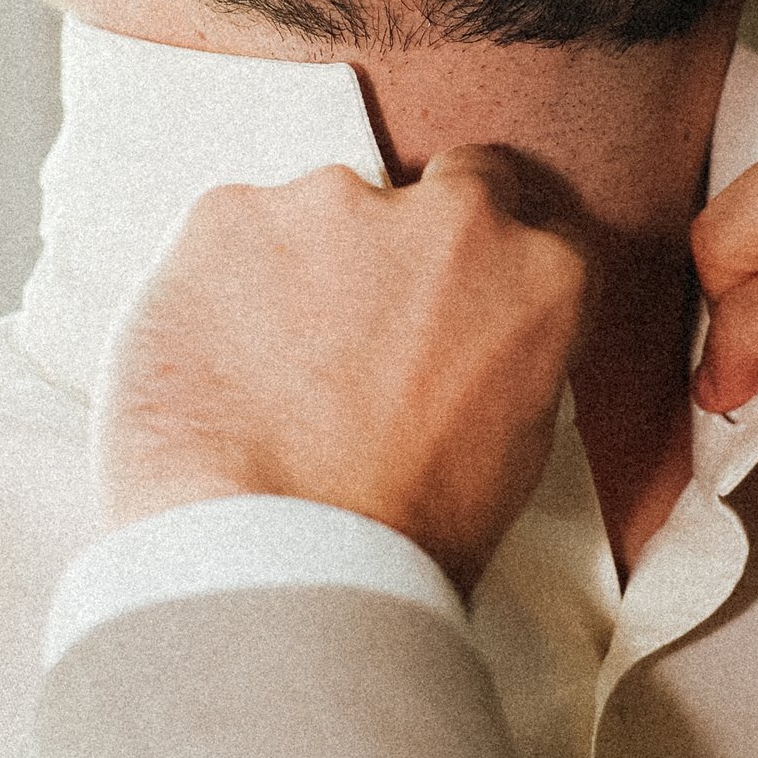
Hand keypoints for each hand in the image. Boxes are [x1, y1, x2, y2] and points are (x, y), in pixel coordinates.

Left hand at [95, 152, 590, 596]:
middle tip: (355, 336)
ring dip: (299, 273)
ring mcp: (335, 206)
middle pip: (431, 193)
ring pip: (319, 218)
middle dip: (399, 247)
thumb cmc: (395, 543)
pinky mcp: (231, 216)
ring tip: (269, 379)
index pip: (525, 219)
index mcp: (539, 276)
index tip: (446, 296)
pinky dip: (218, 287)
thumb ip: (502, 357)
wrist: (278, 564)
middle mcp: (450, 221)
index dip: (478, 264)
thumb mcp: (514, 452)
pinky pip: (227, 236)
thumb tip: (469, 345)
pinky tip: (217, 368)